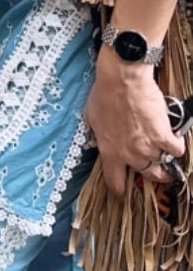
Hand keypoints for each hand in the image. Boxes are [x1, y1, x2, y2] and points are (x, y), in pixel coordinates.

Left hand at [83, 48, 183, 196]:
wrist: (122, 79)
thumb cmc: (104, 95)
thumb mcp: (92, 118)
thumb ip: (98, 135)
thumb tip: (99, 139)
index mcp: (110, 152)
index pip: (114, 181)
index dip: (119, 189)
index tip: (123, 191)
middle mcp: (130, 155)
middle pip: (147, 175)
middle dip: (154, 175)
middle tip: (159, 171)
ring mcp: (148, 147)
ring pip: (163, 164)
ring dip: (166, 159)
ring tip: (168, 153)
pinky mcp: (163, 135)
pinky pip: (177, 150)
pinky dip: (178, 146)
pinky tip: (176, 139)